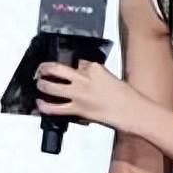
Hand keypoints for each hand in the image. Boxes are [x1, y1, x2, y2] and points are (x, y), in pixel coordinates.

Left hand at [35, 60, 150, 133]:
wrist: (133, 111)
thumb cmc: (126, 97)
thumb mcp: (110, 78)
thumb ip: (94, 75)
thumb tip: (82, 76)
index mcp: (94, 68)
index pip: (76, 61)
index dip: (69, 63)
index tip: (64, 64)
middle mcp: (83, 79)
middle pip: (56, 69)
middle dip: (44, 68)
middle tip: (41, 69)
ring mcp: (78, 94)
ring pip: (51, 87)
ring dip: (41, 85)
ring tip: (39, 84)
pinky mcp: (77, 109)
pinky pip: (54, 108)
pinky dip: (44, 106)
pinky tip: (40, 103)